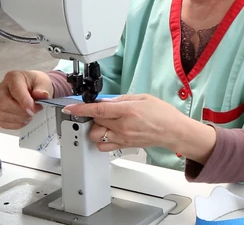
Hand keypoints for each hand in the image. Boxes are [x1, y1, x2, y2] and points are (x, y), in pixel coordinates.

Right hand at [0, 70, 53, 129]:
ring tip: (31, 112)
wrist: (35, 89)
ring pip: (4, 115)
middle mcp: (3, 88)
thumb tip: (42, 95)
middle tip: (36, 109)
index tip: (32, 110)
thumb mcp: (44, 82)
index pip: (15, 90)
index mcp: (13, 77)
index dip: (24, 101)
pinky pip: (4, 122)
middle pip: (6, 104)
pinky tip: (24, 118)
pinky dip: (17, 124)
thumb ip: (43, 88)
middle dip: (23, 111)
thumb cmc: (37, 84)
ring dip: (21, 118)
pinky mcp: (0, 113)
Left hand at [63, 94, 194, 153]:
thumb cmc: (162, 114)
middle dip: (94, 114)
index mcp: (127, 111)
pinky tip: (109, 132)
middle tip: (102, 110)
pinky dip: (102, 139)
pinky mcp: (124, 146)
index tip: (70, 107)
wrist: (173, 131)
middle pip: (95, 121)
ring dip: (96, 128)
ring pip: (97, 136)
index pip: (98, 109)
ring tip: (105, 122)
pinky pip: (104, 146)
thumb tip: (106, 100)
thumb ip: (122, 99)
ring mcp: (123, 138)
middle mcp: (123, 126)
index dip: (81, 108)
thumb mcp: (142, 98)